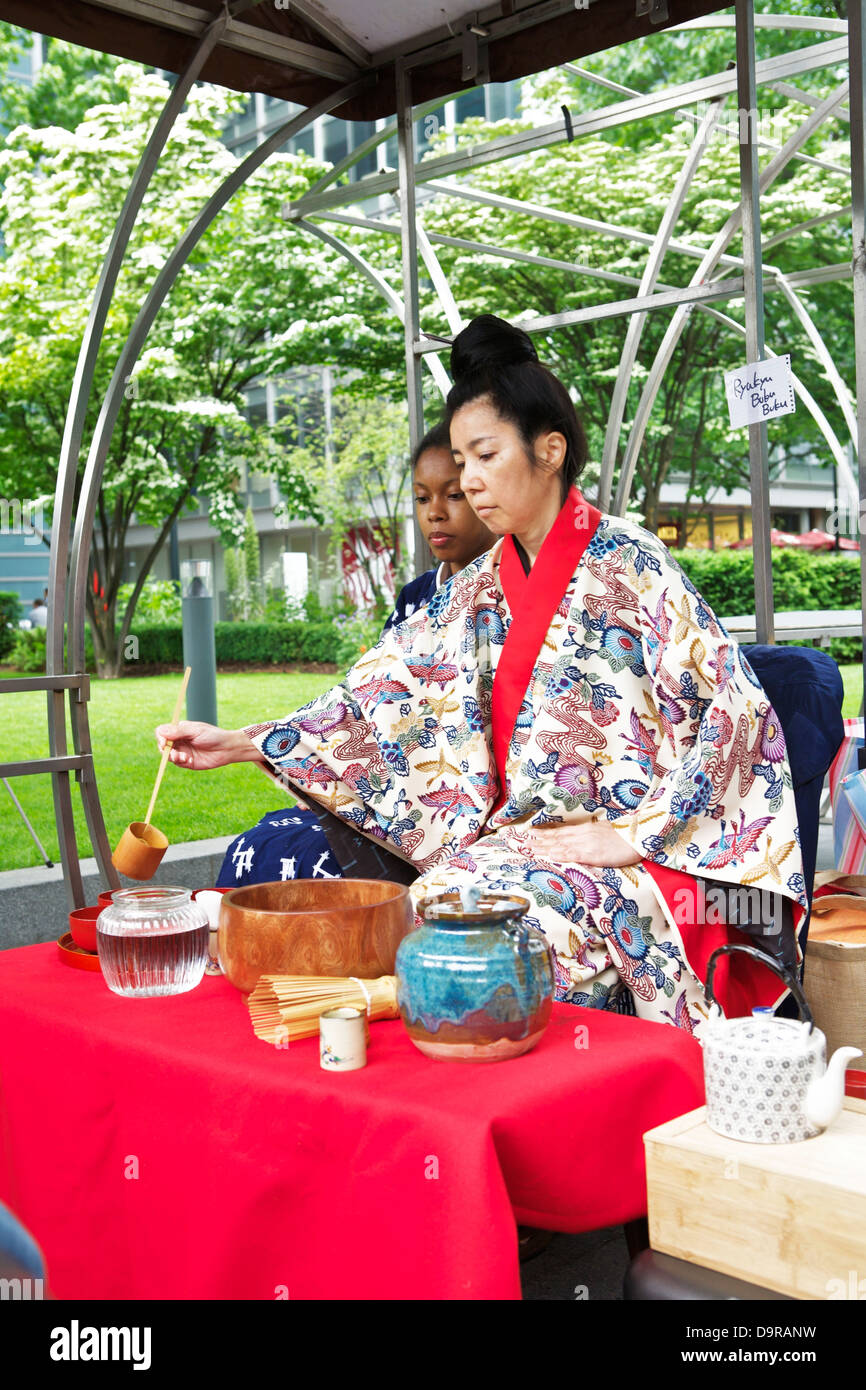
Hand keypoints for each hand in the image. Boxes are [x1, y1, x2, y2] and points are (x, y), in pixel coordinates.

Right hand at [155, 721, 263, 770]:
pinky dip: (181, 762)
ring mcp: (183, 751)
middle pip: (163, 745)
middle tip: (174, 754)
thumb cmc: (213, 736)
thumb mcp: (196, 731)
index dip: (160, 738)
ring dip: (173, 757)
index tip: (164, 742)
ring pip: (168, 755)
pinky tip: (191, 760)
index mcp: (180, 730)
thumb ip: (178, 732)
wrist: (227, 748)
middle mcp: (179, 740)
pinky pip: (178, 763)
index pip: (162, 732)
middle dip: (166, 750)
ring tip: (184, 758)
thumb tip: (161, 731)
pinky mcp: (187, 762)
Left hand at [522, 821, 641, 867]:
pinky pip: (571, 854)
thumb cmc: (623, 837)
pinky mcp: (592, 853)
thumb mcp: (603, 833)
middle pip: (554, 837)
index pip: (559, 832)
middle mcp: (581, 834)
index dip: (543, 833)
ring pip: (558, 845)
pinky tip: (548, 855)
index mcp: (584, 830)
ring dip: (542, 847)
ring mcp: (585, 843)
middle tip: (520, 841)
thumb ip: (589, 836)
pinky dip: (558, 854)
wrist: (638, 836)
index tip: (529, 833)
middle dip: (537, 840)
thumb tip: (578, 841)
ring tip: (527, 847)